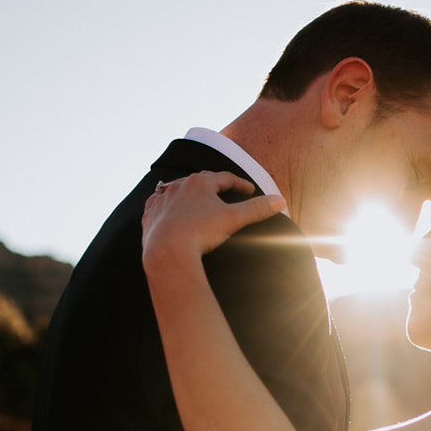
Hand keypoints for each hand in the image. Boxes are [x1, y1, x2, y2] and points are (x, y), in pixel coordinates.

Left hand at [142, 171, 286, 272]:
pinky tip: (169, 209)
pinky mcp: (150, 214)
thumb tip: (280, 201)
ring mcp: (162, 199)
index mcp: (201, 183)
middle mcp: (179, 186)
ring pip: (176, 189)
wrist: (166, 251)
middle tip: (224, 190)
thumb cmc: (200, 233)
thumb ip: (257, 209)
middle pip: (200, 180)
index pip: (225, 178)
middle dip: (213, 185)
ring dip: (188, 192)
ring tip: (196, 198)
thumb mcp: (234, 220)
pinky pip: (158, 203)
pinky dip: (166, 205)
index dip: (239, 183)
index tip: (249, 189)